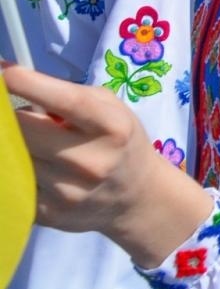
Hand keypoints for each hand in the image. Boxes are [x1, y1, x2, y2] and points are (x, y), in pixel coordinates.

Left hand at [2, 64, 213, 265]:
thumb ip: (66, 94)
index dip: (27, 84)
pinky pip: (12, 182)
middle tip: (12, 113)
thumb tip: (7, 77)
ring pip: (12, 156)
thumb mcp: (109, 108)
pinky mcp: (47, 214)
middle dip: (11, 117)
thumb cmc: (119, 140)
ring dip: (14, 145)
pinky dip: (16, 169)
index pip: (63, 99)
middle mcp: (90, 160)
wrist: (137, 195)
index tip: (4, 74)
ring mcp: (67, 191)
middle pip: (23, 129)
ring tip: (35, 143)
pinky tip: (36, 167)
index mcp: (111, 126)